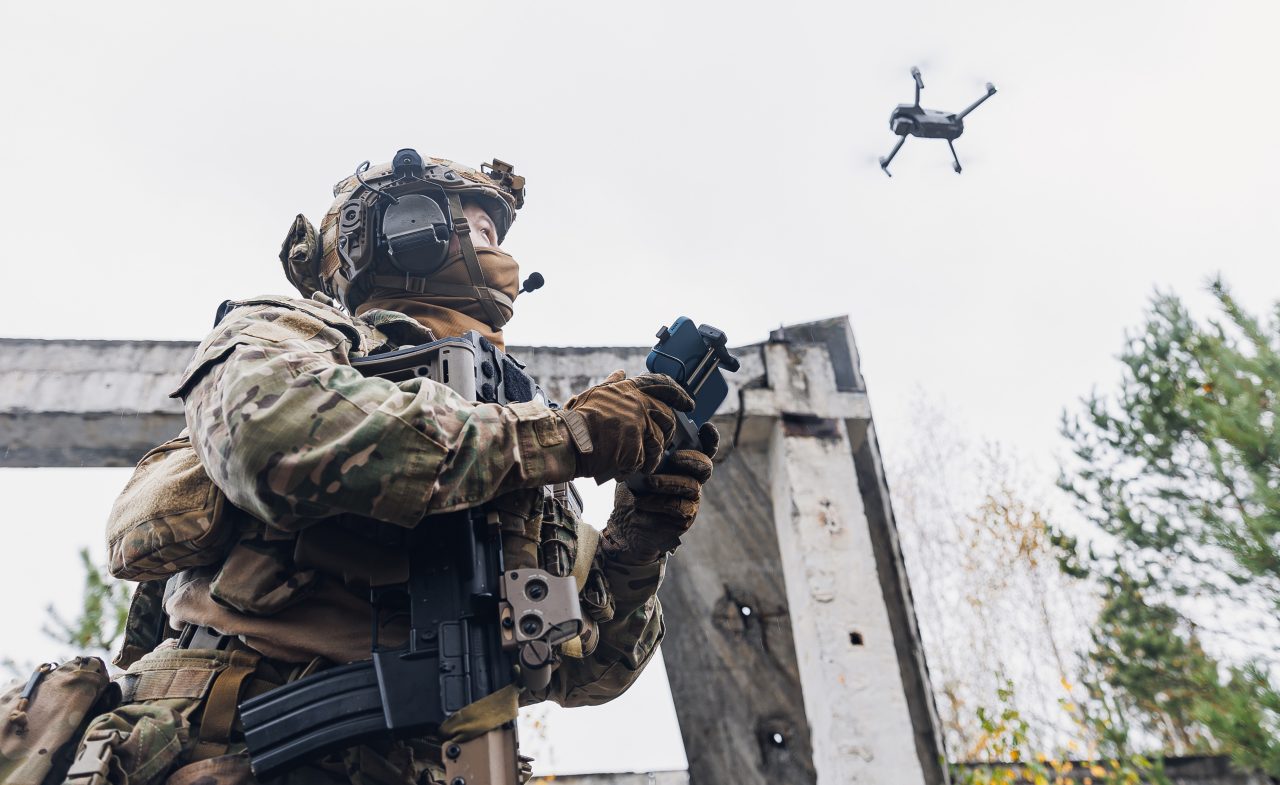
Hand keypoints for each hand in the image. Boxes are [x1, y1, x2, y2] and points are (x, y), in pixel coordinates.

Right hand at [563, 370, 693, 482]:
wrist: (567, 442)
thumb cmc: (575, 420)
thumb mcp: (594, 395)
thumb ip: (612, 385)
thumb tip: (620, 372)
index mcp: (628, 391)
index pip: (662, 385)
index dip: (678, 394)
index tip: (688, 404)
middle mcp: (637, 406)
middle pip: (667, 418)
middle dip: (668, 432)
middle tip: (664, 441)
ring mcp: (638, 427)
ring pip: (658, 443)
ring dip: (652, 455)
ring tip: (643, 463)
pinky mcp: (635, 448)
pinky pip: (644, 461)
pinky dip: (636, 467)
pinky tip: (625, 469)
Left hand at [601, 422, 718, 563]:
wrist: (625, 524)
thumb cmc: (633, 490)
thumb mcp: (636, 466)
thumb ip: (647, 451)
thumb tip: (645, 432)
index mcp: (684, 464)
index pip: (704, 448)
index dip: (710, 438)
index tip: (706, 427)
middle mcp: (691, 479)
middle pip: (705, 466)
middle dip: (692, 459)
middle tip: (674, 458)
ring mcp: (691, 499)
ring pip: (691, 486)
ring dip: (669, 482)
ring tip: (648, 482)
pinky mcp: (685, 517)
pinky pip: (678, 507)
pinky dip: (658, 502)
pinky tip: (641, 502)